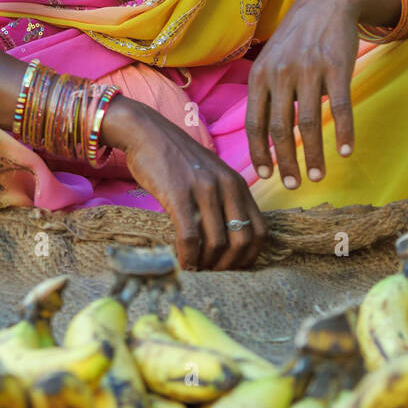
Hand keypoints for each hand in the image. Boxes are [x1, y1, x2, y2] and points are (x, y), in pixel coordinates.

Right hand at [101, 97, 266, 270]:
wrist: (147, 132)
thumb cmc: (176, 157)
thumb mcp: (211, 173)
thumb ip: (224, 199)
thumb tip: (228, 240)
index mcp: (237, 183)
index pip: (260, 230)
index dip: (251, 256)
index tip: (234, 269)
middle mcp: (226, 186)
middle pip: (242, 240)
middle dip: (229, 265)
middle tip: (213, 275)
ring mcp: (203, 189)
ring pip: (217, 242)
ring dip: (207, 265)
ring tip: (196, 271)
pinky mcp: (179, 194)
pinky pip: (190, 236)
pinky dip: (188, 257)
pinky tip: (182, 263)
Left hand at [245, 0, 361, 189]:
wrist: (326, 2)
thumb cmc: (296, 39)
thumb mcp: (271, 61)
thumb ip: (267, 94)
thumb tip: (266, 138)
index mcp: (260, 76)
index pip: (254, 123)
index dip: (259, 152)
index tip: (265, 175)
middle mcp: (281, 74)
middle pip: (280, 129)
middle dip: (286, 162)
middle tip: (293, 184)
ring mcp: (309, 70)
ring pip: (309, 123)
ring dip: (313, 155)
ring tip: (318, 176)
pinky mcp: (336, 67)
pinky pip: (339, 107)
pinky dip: (343, 132)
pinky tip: (346, 151)